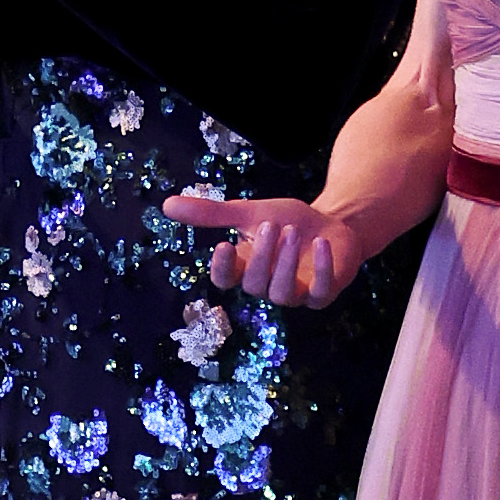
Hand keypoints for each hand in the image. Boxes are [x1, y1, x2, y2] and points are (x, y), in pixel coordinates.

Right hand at [162, 194, 361, 308]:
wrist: (333, 225)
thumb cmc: (288, 221)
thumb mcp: (251, 213)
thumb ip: (212, 214)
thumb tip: (166, 205)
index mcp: (246, 269)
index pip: (225, 280)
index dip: (223, 268)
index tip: (224, 244)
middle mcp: (268, 286)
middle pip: (254, 285)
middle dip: (262, 255)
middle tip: (272, 225)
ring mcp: (296, 294)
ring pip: (282, 292)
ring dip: (285, 262)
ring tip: (293, 232)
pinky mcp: (323, 294)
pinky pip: (320, 291)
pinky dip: (320, 268)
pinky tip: (319, 244)